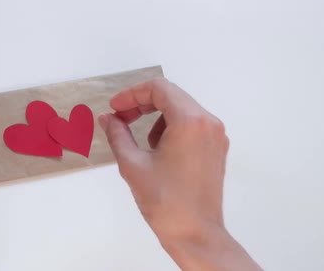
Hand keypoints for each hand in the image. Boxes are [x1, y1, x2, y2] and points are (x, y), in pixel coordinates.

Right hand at [100, 78, 260, 270]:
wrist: (195, 234)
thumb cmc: (164, 200)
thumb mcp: (132, 164)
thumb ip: (118, 134)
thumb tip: (107, 118)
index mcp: (190, 121)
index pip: (158, 88)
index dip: (131, 94)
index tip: (114, 109)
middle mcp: (208, 122)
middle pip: (171, 96)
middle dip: (142, 104)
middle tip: (120, 119)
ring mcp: (216, 136)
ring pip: (181, 110)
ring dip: (156, 118)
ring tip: (142, 144)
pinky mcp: (217, 149)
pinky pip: (192, 125)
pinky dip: (171, 129)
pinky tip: (159, 152)